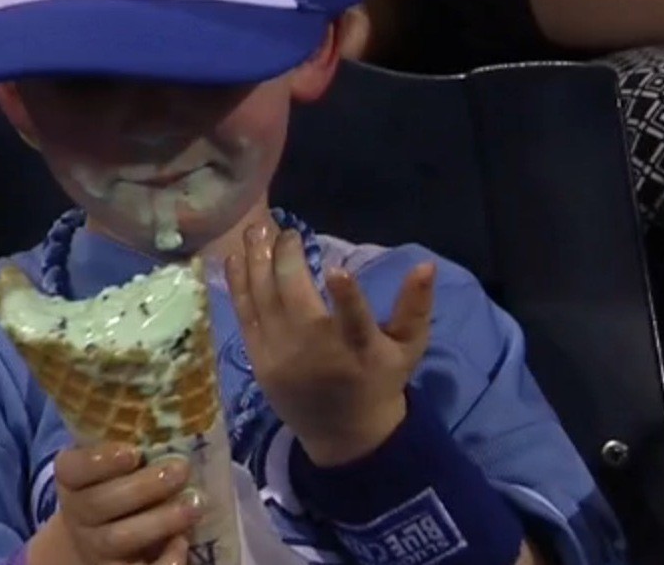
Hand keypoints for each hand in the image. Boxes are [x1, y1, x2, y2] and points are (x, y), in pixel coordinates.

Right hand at [30, 442, 200, 564]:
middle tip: (180, 469)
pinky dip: (163, 561)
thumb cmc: (117, 481)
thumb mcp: (114, 459)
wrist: (101, 535)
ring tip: (195, 503)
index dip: (99, 461)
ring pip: (119, 538)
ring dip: (160, 520)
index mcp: (72, 479)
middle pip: (100, 504)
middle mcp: (78, 514)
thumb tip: (176, 395)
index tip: (133, 451)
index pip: (71, 468)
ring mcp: (95, 546)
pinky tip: (183, 544)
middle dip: (143, 487)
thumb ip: (130, 435)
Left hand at [225, 222, 435, 466]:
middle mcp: (316, 352)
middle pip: (295, 300)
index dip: (347, 297)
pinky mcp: (259, 360)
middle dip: (287, 258)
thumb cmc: (379, 380)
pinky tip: (236, 257)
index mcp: (359, 350)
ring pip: (263, 299)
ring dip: (256, 260)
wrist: (343, 434)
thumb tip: (426, 264)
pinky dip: (238, 283)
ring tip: (256, 229)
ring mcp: (281, 356)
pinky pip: (244, 315)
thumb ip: (417, 306)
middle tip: (287, 230)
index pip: (354, 322)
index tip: (338, 268)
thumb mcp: (409, 347)